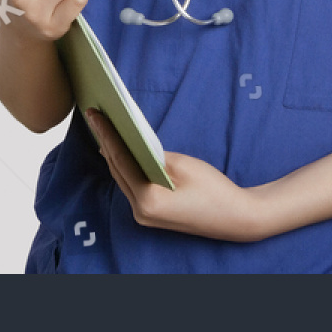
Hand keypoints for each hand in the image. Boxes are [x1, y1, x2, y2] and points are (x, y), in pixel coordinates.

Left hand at [86, 109, 271, 242]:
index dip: (107, 134)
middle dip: (107, 143)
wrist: (236, 217)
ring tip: (104, 130)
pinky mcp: (151, 215)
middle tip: (96, 117)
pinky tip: (122, 152)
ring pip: (123, 180)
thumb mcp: (183, 165)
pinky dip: (127, 168)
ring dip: (114, 156)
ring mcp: (144, 217)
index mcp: (148, 200)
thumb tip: (132, 144)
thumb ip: (154, 155)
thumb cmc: (214, 190)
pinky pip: (133, 187)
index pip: (121, 161)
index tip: (95, 114)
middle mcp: (140, 212)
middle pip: (117, 171)